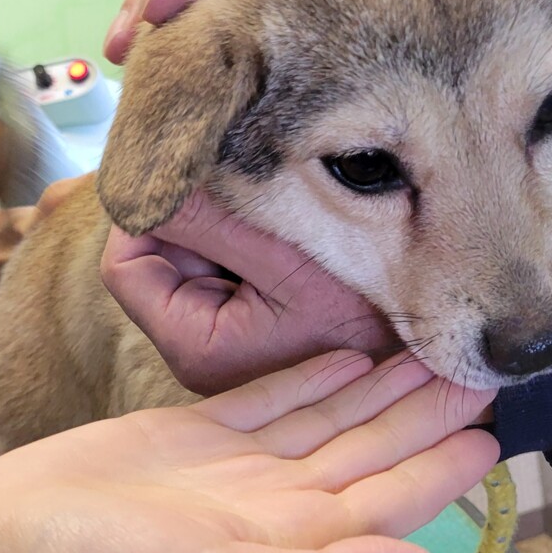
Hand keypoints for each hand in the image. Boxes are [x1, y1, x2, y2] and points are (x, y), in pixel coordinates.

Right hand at [0, 351, 496, 552]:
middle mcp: (275, 510)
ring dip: (378, 392)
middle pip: (367, 456)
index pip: (388, 503)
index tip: (491, 432)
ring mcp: (236, 471)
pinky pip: (268, 403)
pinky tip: (346, 359)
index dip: (440, 470)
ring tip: (426, 356)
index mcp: (293, 549)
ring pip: (326, 423)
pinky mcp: (193, 436)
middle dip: (423, 416)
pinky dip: (309, 380)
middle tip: (477, 370)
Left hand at [102, 190, 400, 394]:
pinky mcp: (248, 334)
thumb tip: (150, 182)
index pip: (126, 266)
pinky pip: (226, 278)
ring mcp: (223, 344)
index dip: (149, 216)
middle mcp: (197, 351)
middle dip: (195, 223)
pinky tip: (290, 251)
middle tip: (251, 202)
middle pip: (159, 261)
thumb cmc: (367, 323)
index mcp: (192, 344)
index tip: (194, 182)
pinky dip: (248, 252)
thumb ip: (214, 222)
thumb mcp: (287, 264)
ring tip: (281, 230)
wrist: (425, 371)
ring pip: (194, 265)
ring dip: (226, 234)